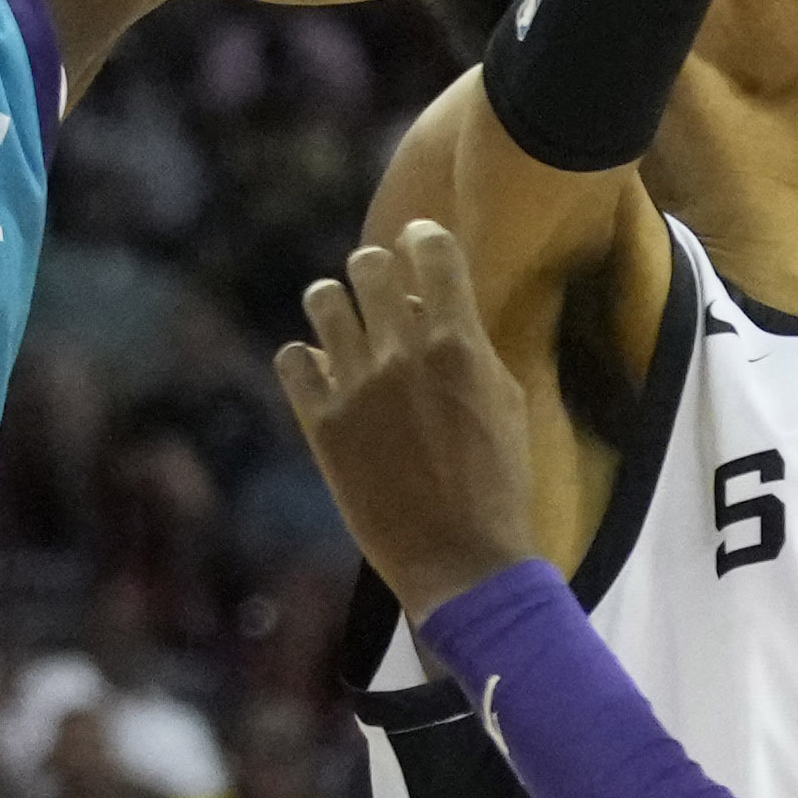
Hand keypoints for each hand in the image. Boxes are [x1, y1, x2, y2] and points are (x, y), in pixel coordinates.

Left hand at [274, 222, 550, 621]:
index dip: (423, 237)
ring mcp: (355, 387)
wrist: (462, 560)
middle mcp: (400, 353)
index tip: (419, 243)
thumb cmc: (499, 483)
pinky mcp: (320, 425)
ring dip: (334, 305)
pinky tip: (323, 377)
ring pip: (321, 302)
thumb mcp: (506, 401)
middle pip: (367, 265)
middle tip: (379, 291)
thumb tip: (437, 312)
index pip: (430, 250)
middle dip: (375, 270)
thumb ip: (470, 347)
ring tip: (344, 328)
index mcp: (456, 342)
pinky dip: (305, 360)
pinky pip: (292, 360)